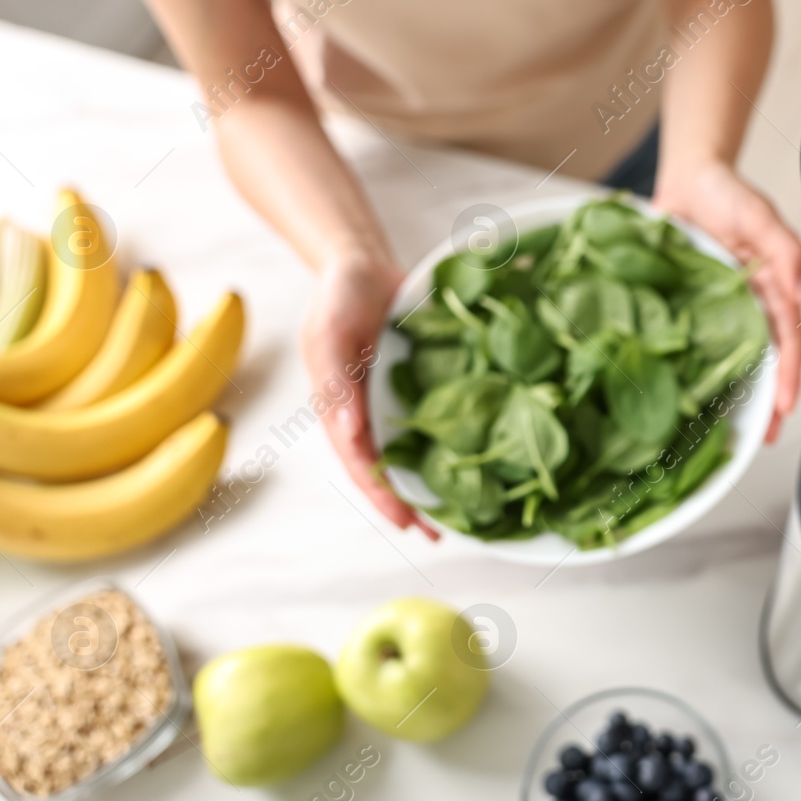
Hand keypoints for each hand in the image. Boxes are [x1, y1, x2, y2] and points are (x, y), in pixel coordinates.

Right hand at [301, 254, 438, 537]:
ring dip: (430, 483)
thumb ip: (335, 382)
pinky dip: (447, 444)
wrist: (361, 265)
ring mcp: (391, 403)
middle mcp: (367, 414)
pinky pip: (433, 421)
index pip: (360, 464)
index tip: (406, 522)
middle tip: (436, 535)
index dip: (382, 495)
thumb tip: (349, 433)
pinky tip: (471, 463)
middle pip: (387, 470)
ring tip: (456, 518)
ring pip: (411, 452)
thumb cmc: (338, 298)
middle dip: (408, 504)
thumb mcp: (330, 334)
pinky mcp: (417, 387)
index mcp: (340, 410)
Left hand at [653, 160, 800, 440]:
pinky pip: (694, 345)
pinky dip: (696, 371)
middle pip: (762, 362)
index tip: (783, 408)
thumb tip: (798, 294)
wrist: (687, 178)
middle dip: (765, 401)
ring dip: (734, 395)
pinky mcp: (689, 309)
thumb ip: (781, 246)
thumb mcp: (757, 213)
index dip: (787, 375)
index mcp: (771, 291)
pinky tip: (688, 398)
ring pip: (730, 361)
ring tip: (729, 433)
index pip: (787, 341)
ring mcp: (718, 311)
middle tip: (761, 438)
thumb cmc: (726, 191)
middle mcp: (748, 307)